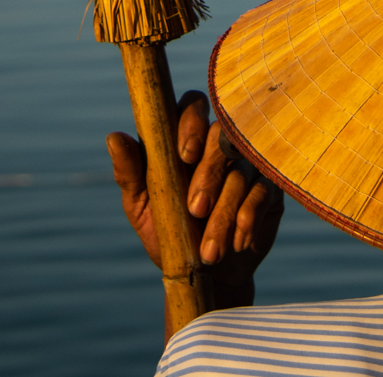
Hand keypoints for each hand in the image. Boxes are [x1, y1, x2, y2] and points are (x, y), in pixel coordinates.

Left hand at [108, 88, 283, 310]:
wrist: (203, 276)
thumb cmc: (169, 232)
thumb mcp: (142, 206)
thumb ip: (130, 172)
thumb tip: (113, 137)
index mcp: (186, 138)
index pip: (193, 106)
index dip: (192, 123)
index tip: (185, 156)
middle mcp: (219, 145)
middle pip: (222, 138)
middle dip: (209, 175)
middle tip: (195, 210)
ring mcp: (247, 164)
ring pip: (241, 172)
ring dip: (224, 212)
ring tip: (210, 251)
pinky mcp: (269, 188)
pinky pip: (264, 192)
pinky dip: (248, 218)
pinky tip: (237, 242)